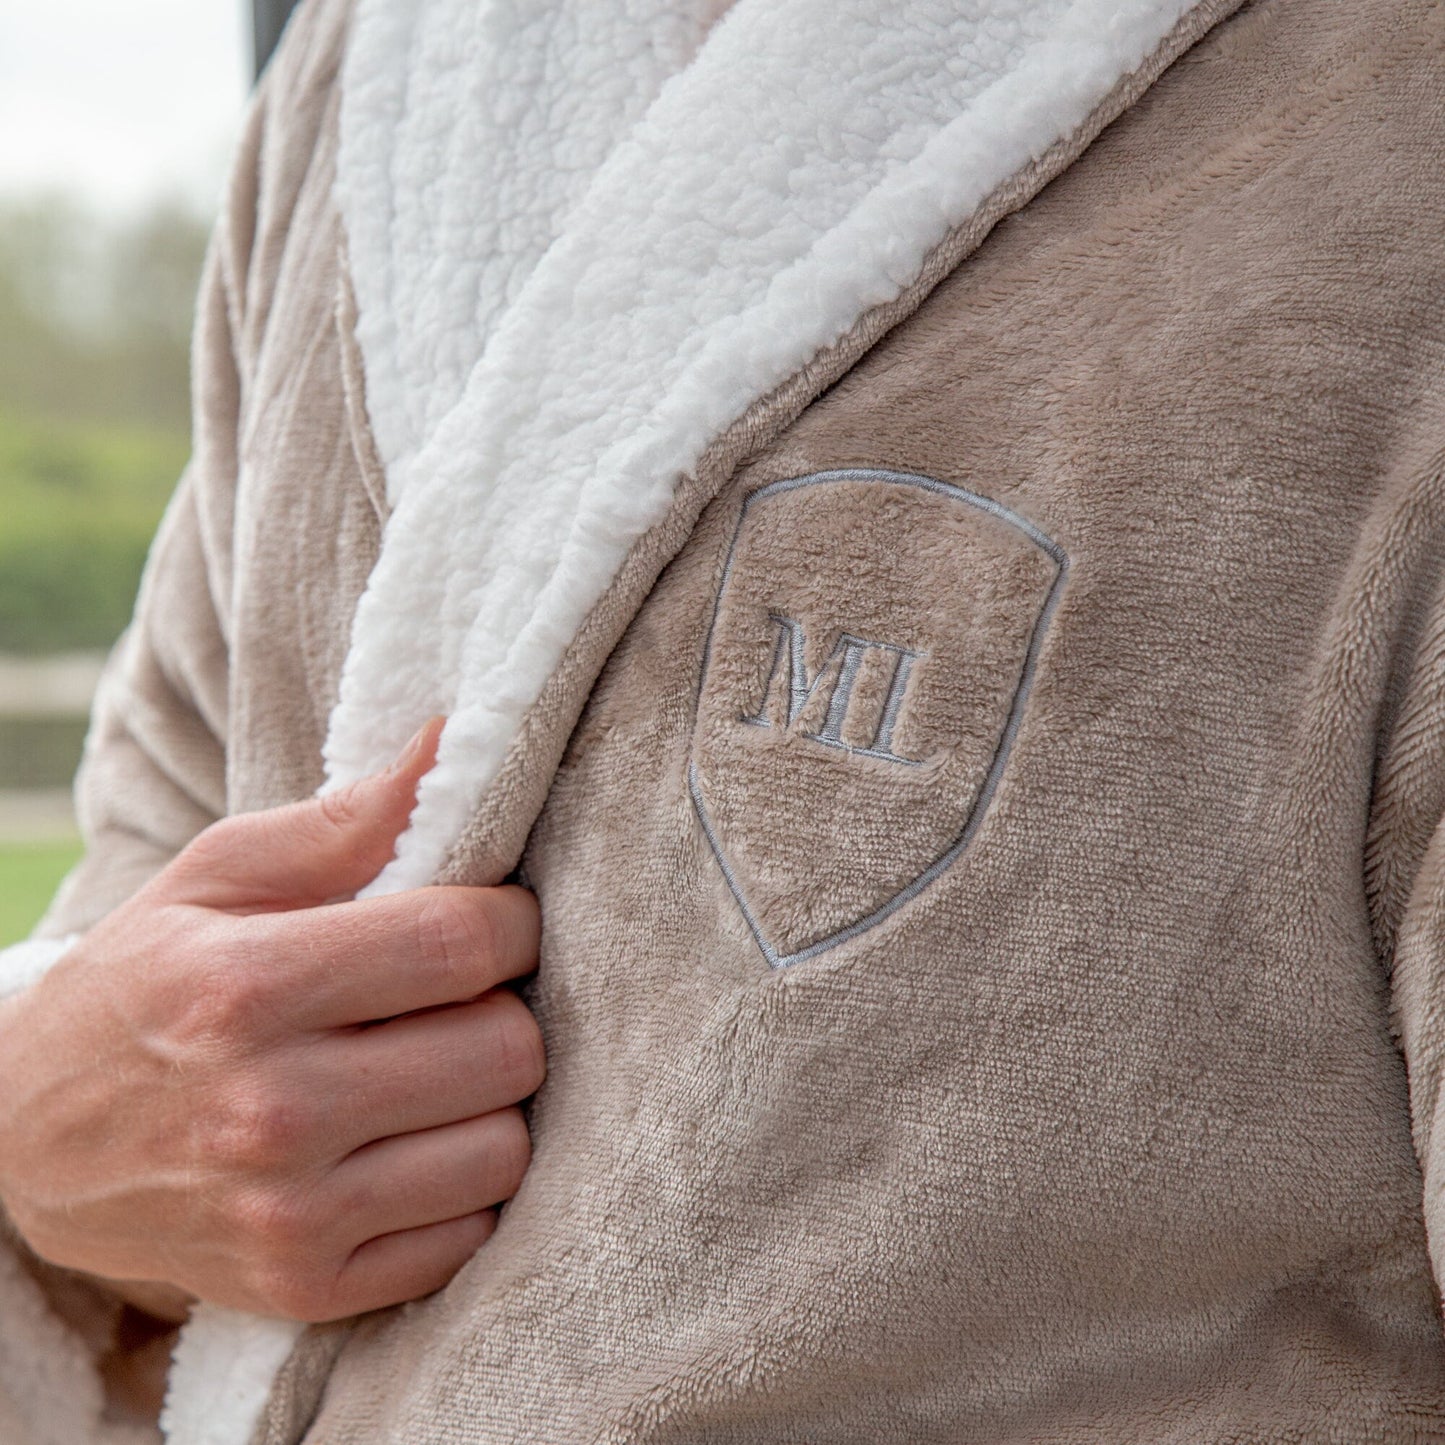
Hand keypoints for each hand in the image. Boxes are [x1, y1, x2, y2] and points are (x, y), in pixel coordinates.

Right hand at [0, 720, 543, 1322]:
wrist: (25, 1145)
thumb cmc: (144, 982)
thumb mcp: (217, 875)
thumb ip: (348, 818)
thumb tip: (452, 737)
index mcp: (247, 989)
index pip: (463, 944)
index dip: (510, 919)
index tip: (493, 916)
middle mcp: (271, 1112)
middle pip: (504, 1047)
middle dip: (505, 1004)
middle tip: (461, 994)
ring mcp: (290, 1217)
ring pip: (505, 1147)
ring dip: (493, 1098)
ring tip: (438, 1065)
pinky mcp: (309, 1289)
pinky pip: (469, 1231)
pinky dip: (462, 1180)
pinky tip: (412, 1140)